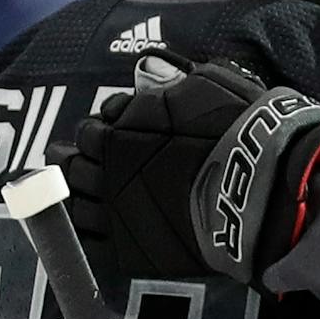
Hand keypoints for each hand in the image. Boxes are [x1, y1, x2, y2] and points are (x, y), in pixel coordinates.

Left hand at [52, 54, 319, 285]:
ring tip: (65, 191)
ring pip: (73, 200)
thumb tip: (153, 71)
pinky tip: (81, 226)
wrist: (254, 186)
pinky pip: (87, 242)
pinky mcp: (126, 247)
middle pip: (73, 161)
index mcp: (123, 124)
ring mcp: (114, 208)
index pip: (93, 127)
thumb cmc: (235, 129)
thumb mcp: (207, 84)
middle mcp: (109, 165)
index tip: (108, 131)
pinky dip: (79, 233)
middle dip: (70, 157)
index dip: (100, 128)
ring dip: (68, 193)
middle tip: (65, 156)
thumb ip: (172, 81)